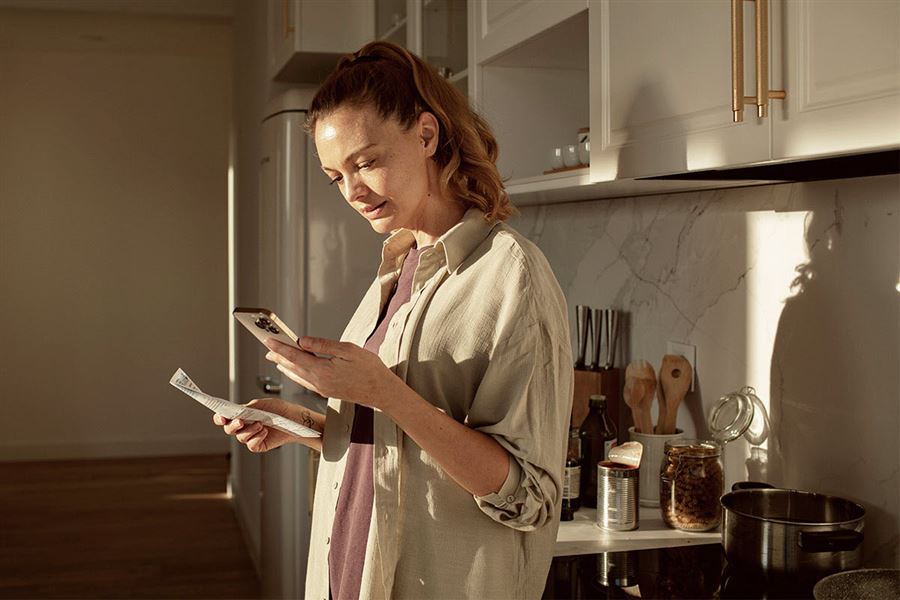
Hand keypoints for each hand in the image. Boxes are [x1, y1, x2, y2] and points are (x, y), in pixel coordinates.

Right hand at [213, 397, 299, 452]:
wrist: (293, 417)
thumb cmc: (278, 409)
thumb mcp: (260, 405)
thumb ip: (246, 408)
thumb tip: (235, 413)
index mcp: (241, 415)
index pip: (224, 418)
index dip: (220, 418)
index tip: (222, 417)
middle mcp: (244, 427)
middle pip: (229, 430)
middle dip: (233, 426)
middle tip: (241, 421)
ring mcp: (251, 437)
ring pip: (241, 437)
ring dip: (249, 430)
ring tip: (261, 424)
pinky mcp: (259, 445)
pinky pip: (251, 445)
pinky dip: (257, 438)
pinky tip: (265, 432)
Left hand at [264, 337, 400, 410]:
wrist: (382, 391)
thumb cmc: (369, 369)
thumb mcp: (348, 350)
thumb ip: (323, 345)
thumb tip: (302, 341)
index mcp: (323, 371)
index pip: (295, 357)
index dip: (280, 348)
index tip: (269, 340)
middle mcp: (319, 382)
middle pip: (292, 367)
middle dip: (279, 357)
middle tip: (267, 348)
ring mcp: (322, 389)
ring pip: (297, 376)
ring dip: (285, 366)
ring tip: (276, 358)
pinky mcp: (327, 392)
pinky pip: (305, 382)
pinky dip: (296, 374)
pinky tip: (294, 371)